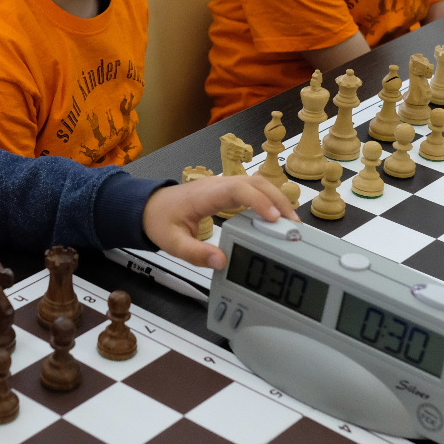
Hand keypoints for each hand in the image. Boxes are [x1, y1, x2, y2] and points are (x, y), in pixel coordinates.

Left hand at [142, 175, 298, 268]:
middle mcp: (219, 185)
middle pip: (256, 182)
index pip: (239, 190)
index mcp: (206, 194)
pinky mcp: (227, 191)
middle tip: (293, 225)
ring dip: (277, 199)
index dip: (259, 202)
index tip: (274, 220)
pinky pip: (253, 190)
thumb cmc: (160, 220)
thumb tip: (221, 261)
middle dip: (278, 200)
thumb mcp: (172, 242)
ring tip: (291, 224)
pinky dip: (269, 201)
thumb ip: (196, 253)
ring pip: (258, 183)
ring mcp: (224, 186)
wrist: (149, 206)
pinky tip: (277, 219)